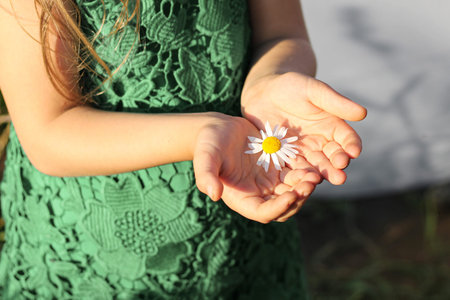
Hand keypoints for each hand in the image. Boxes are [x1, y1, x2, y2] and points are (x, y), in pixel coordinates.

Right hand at [193, 113, 319, 222]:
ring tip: (314, 174)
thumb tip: (213, 195)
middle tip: (309, 183)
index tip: (291, 195)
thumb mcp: (206, 157)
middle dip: (298, 198)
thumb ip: (206, 175)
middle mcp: (257, 194)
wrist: (218, 128)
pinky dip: (304, 173)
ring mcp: (269, 182)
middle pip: (284, 207)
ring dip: (305, 187)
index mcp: (241, 198)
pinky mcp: (277, 169)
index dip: (278, 208)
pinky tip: (312, 164)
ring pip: (293, 192)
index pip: (263, 212)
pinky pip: (295, 176)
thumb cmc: (208, 143)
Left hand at [241, 72, 366, 184]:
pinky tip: (298, 179)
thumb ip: (336, 103)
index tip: (353, 152)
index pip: (347, 139)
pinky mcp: (285, 157)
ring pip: (314, 165)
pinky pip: (293, 167)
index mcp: (332, 126)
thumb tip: (363, 113)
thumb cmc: (291, 86)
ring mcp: (303, 151)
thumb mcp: (314, 91)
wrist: (263, 93)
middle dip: (336, 167)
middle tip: (340, 177)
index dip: (351, 146)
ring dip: (319, 174)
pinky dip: (296, 174)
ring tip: (320, 181)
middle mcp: (321, 142)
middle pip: (332, 157)